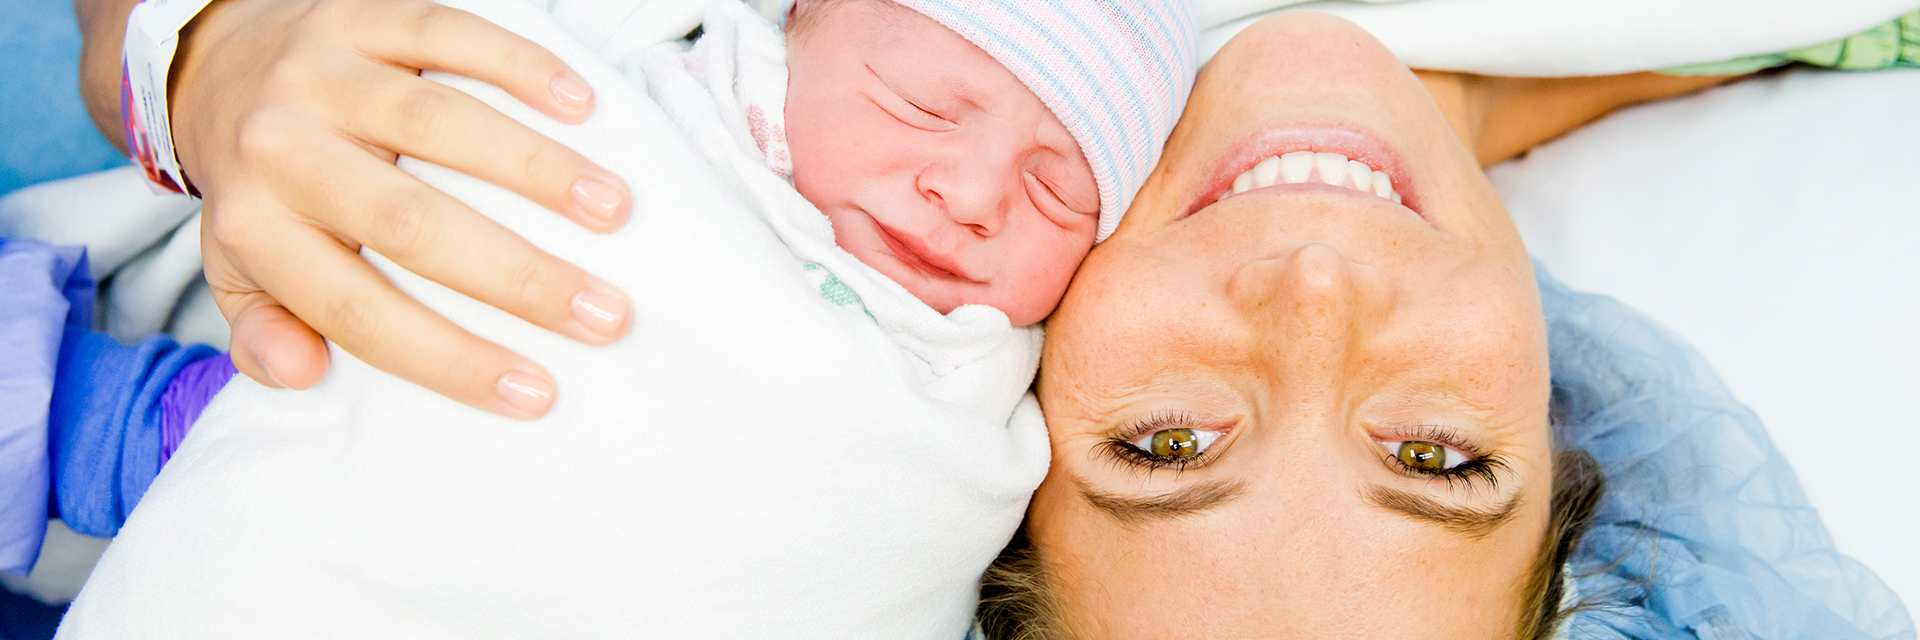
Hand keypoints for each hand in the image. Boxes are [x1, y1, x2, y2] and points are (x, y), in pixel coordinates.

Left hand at [165, 0, 633, 417]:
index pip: (354, 309)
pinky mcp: (361, 10)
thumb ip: (265, 331)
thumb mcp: (241, 270)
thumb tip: (304, 373)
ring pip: (437, 122)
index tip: (534, 391)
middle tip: (603, 316)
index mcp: (255, 228)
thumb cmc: (257, 186)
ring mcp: (322, 72)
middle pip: (409, 222)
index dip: (447, 357)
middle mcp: (280, 147)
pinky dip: (519, 65)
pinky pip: (445, 31)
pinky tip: (581, 105)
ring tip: (613, 211)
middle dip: (517, 276)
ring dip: (537, 169)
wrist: (212, 58)